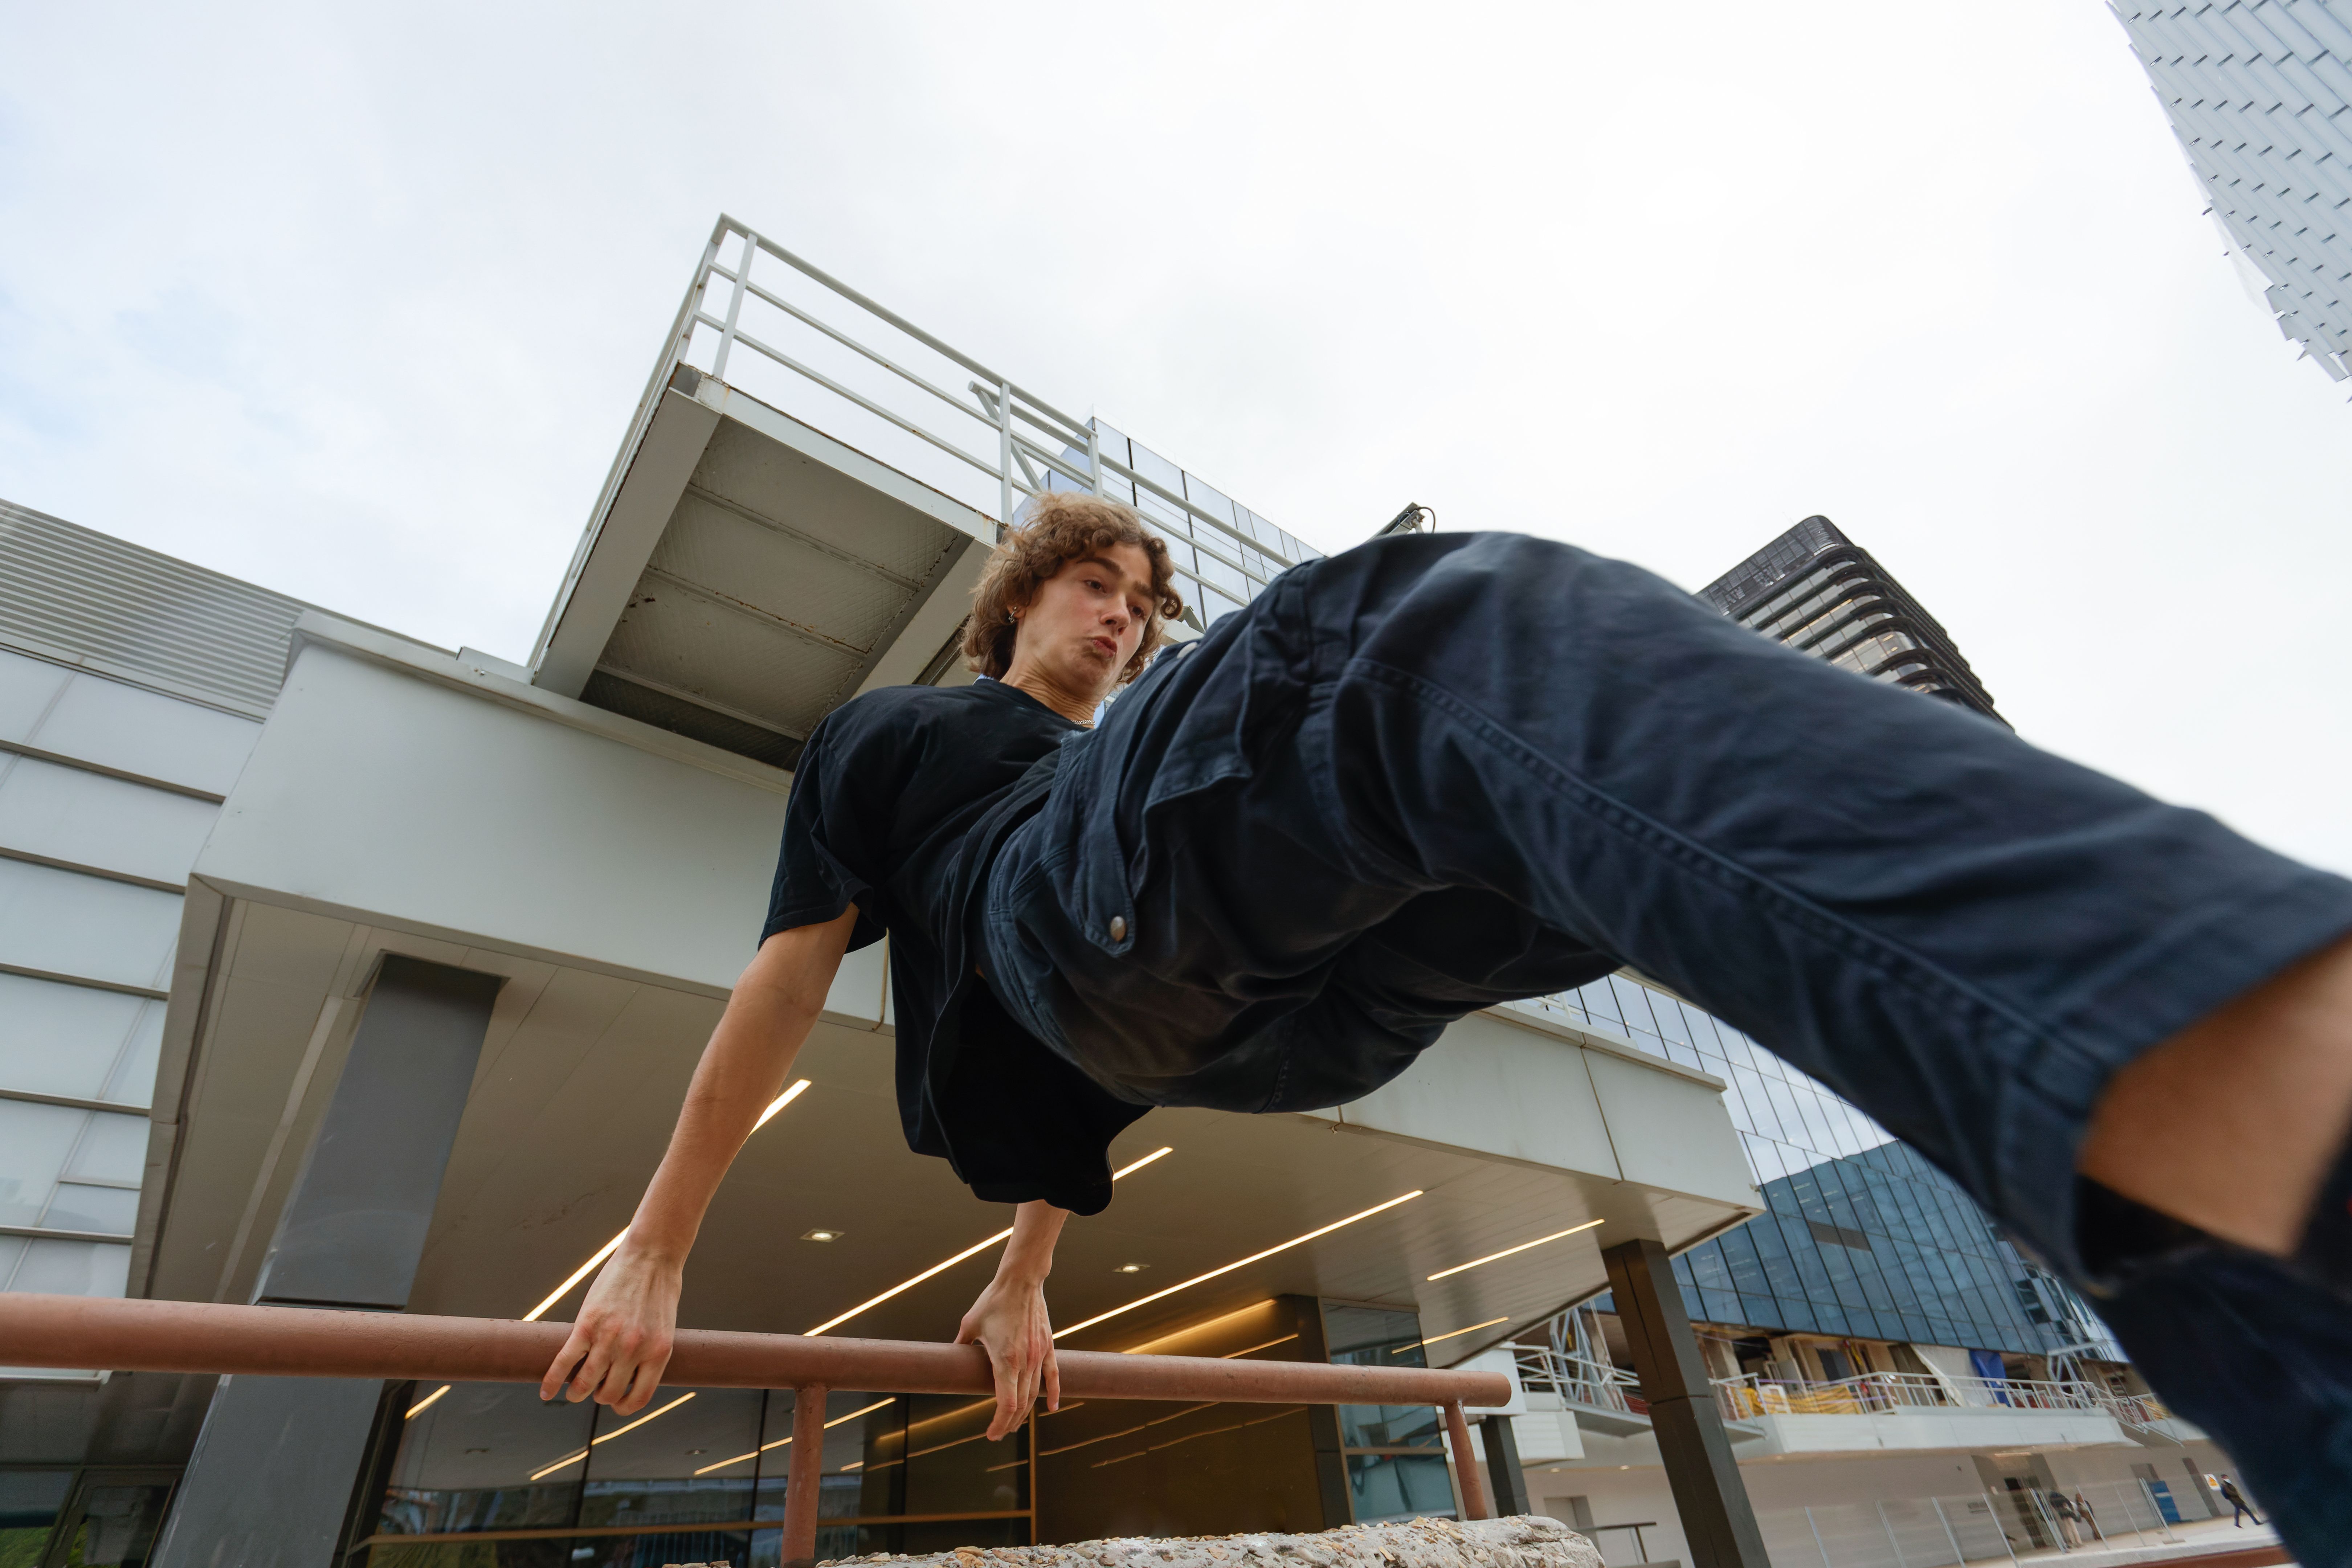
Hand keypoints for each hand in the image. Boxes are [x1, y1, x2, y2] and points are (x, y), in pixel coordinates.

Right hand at [540, 1244, 680, 1415]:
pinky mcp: (587, 1324)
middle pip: (607, 1394)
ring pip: (584, 1383)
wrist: (652, 1256)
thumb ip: (649, 1353)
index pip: (637, 1399)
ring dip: (576, 1392)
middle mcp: (634, 1351)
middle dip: (598, 1395)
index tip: (615, 1403)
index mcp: (657, 1353)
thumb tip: (630, 1377)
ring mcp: (609, 1338)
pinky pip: (565, 1361)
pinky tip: (545, 1392)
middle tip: (593, 1388)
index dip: (623, 1407)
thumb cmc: (660, 1290)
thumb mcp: (664, 1328)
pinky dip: (552, 1380)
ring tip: (573, 1391)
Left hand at [955, 1271, 1059, 1440]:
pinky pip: (1053, 1376)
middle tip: (999, 1432)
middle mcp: (1025, 1362)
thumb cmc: (993, 1301)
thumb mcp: (970, 1324)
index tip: (991, 1433)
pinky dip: (1053, 1394)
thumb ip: (961, 1345)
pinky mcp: (1048, 1347)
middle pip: (1021, 1405)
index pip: (1006, 1405)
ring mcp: (1039, 1355)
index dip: (999, 1424)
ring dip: (1025, 1413)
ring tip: (1015, 1423)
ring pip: (1035, 1394)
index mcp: (1005, 1360)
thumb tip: (950, 1358)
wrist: (1020, 1281)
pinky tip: (1051, 1407)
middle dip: (1009, 1423)